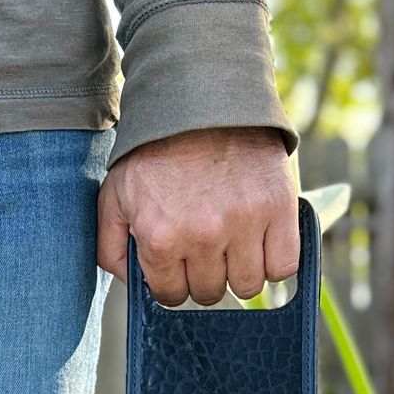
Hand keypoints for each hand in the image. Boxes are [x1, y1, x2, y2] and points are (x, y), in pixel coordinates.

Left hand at [97, 126, 298, 306]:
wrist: (202, 98)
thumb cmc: (156, 149)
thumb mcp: (115, 194)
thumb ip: (111, 245)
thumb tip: (131, 282)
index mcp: (160, 237)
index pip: (171, 295)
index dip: (173, 282)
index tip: (178, 264)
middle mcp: (203, 237)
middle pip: (209, 293)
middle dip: (204, 275)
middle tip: (203, 246)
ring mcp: (245, 224)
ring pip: (247, 286)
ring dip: (239, 271)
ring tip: (232, 244)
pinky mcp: (279, 209)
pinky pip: (283, 267)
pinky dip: (274, 261)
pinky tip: (260, 243)